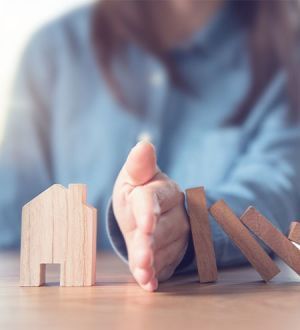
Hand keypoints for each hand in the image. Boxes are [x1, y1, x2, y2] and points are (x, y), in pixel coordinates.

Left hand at [112, 141, 189, 290]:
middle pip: (161, 229)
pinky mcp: (174, 252)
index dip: (149, 212)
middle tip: (142, 260)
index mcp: (163, 189)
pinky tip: (148, 282)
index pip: (154, 199)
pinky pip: (167, 265)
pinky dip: (156, 275)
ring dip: (151, 262)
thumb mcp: (133, 178)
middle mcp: (176, 212)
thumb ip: (139, 166)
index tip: (145, 225)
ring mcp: (178, 234)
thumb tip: (143, 144)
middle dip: (149, 244)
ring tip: (141, 272)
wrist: (148, 212)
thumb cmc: (137, 192)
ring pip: (166, 250)